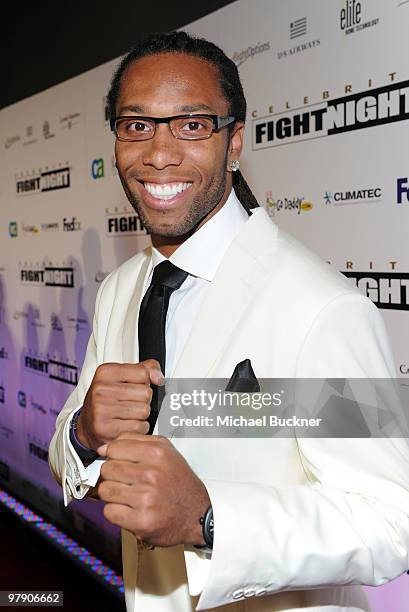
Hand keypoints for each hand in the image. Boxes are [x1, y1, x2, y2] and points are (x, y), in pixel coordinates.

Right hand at [76, 360, 163, 450]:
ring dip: (141, 416)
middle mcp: (100, 389)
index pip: (143, 372)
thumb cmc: (108, 399)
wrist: (87, 424)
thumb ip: (146, 369)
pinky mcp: (104, 429)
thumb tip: (159, 378)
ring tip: (128, 415)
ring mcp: (100, 409)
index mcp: (106, 372)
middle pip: (146, 393)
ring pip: (144, 411)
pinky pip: (139, 427)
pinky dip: (138, 428)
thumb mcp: (123, 377)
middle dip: (143, 400)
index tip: (134, 387)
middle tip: (130, 403)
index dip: (144, 382)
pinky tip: (126, 425)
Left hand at [97, 432, 210, 546]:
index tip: (121, 462)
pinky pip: (109, 512)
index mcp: (157, 453)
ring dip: (113, 494)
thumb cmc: (179, 483)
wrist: (197, 514)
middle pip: (107, 469)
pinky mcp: (141, 521)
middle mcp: (151, 474)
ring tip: (128, 495)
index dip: (114, 455)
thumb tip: (103, 448)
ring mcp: (145, 498)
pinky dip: (116, 512)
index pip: (114, 447)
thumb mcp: (165, 451)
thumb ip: (134, 442)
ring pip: (105, 490)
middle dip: (113, 475)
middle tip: (126, 481)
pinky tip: (129, 509)